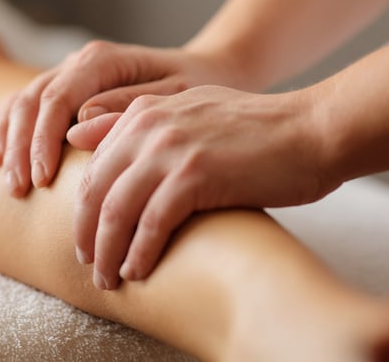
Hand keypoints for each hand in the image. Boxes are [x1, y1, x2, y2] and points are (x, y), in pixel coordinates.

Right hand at [0, 40, 245, 196]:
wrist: (207, 72)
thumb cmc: (198, 88)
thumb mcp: (177, 96)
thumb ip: (129, 107)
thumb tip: (79, 125)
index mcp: (103, 61)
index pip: (57, 98)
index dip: (43, 140)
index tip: (42, 181)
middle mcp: (79, 63)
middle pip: (32, 102)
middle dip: (20, 148)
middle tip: (19, 190)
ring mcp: (68, 74)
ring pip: (21, 102)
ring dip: (8, 142)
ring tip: (10, 183)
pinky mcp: (64, 90)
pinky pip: (22, 105)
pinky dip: (4, 129)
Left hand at [66, 85, 339, 289]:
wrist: (312, 130)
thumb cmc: (256, 131)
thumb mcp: (190, 114)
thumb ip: (136, 124)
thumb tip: (76, 135)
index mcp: (144, 111)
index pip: (93, 166)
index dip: (83, 208)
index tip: (88, 238)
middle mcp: (149, 125)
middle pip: (96, 190)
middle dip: (87, 234)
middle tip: (90, 264)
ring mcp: (171, 149)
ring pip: (117, 210)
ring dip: (108, 251)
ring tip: (109, 277)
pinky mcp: (195, 175)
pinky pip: (152, 224)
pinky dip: (140, 253)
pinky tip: (138, 271)